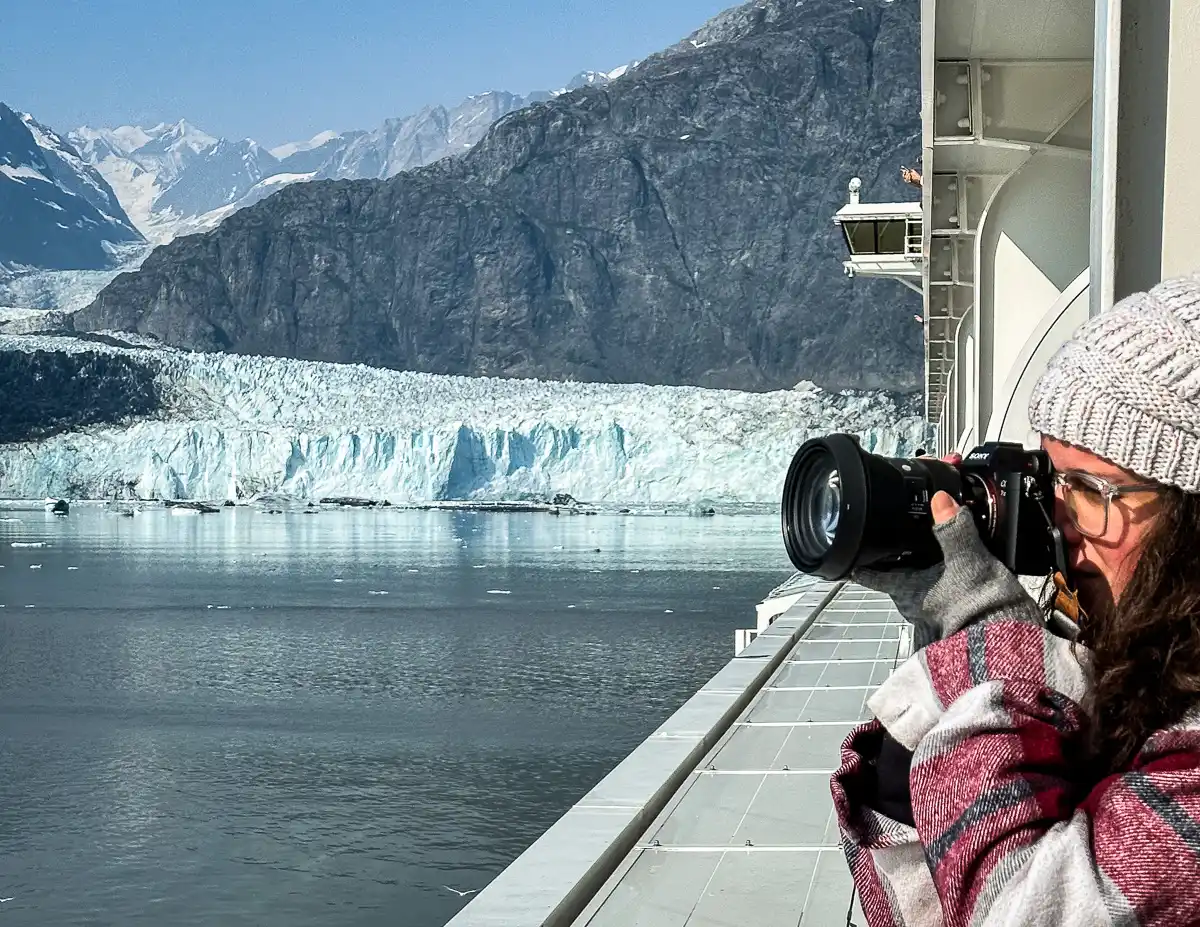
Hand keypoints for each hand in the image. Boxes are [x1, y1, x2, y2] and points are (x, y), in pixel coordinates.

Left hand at [855, 453, 1040, 645]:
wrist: (1006, 643)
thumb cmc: (980, 602)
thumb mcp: (968, 558)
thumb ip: (954, 528)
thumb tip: (941, 500)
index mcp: (908, 590)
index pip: (875, 577)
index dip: (862, 570)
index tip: (851, 566)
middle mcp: (914, 611)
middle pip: (898, 589)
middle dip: (901, 576)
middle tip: (904, 561)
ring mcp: (932, 627)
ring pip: (919, 605)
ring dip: (926, 592)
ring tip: (937, 576)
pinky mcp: (954, 636)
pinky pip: (944, 618)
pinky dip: (948, 606)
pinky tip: (962, 598)